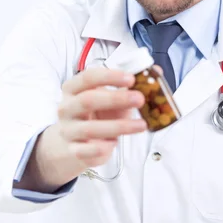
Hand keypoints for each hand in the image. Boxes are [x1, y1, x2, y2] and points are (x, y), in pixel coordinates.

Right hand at [15, 66, 147, 192]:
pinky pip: (84, 151)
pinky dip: (99, 148)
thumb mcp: (110, 100)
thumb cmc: (95, 116)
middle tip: (140, 99)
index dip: (110, 76)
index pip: (88, 77)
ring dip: (119, 126)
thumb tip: (156, 72)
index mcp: (73, 89)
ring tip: (142, 125)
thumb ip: (128, 88)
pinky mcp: (73, 150)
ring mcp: (68, 130)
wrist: (73, 144)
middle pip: (88, 100)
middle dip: (116, 99)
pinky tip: (114, 144)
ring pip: (90, 128)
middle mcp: (67, 108)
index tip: (131, 78)